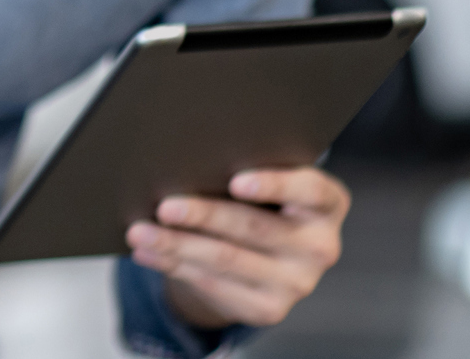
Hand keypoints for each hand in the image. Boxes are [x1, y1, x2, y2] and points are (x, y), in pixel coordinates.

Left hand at [126, 167, 348, 329]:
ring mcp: (297, 283)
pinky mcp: (269, 309)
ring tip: (141, 231)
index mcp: (327, 205)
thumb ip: (245, 169)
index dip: (275, 184)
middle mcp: (320, 246)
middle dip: (204, 215)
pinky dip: (174, 265)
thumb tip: (186, 159)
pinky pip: (213, 284)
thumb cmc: (261, 203)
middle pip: (254, 226)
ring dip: (176, 244)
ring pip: (227, 258)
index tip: (236, 180)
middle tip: (165, 206)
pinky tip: (149, 252)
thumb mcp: (266, 183)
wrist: (264, 258)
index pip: (311, 190)